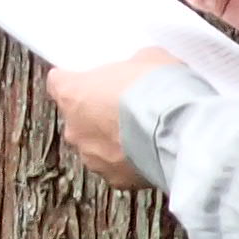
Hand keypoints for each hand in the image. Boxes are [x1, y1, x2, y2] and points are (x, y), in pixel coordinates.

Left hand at [47, 46, 180, 180]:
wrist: (180, 131)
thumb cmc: (158, 89)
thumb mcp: (147, 58)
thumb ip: (130, 66)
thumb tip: (136, 72)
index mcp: (73, 94)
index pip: (57, 83)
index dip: (72, 80)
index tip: (83, 79)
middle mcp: (75, 129)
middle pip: (77, 117)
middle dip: (97, 112)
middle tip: (125, 105)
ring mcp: (92, 157)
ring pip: (96, 146)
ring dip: (112, 139)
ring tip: (142, 131)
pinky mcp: (114, 179)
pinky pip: (117, 167)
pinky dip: (130, 161)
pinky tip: (150, 150)